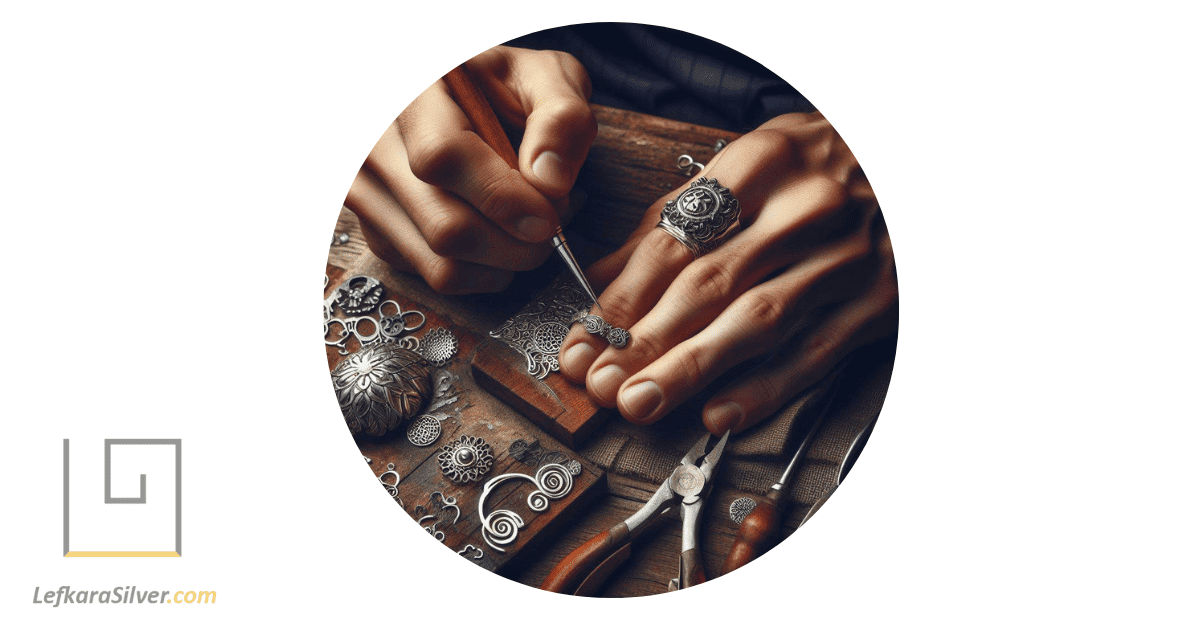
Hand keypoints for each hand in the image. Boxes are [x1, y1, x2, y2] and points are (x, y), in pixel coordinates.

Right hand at [345, 46, 596, 292]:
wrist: (465, 100)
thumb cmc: (506, 89)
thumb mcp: (546, 79)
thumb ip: (560, 118)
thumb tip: (549, 182)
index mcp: (411, 93)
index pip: (442, 158)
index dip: (503, 198)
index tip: (548, 215)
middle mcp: (372, 145)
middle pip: (445, 227)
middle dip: (517, 244)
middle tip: (553, 223)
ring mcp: (368, 193)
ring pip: (441, 264)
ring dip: (505, 263)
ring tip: (532, 228)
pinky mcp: (378, 232)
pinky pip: (437, 276)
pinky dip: (485, 271)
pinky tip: (504, 237)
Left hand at [557, 112, 897, 433]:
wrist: (915, 164)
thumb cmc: (821, 163)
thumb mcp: (749, 165)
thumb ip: (673, 219)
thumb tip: (603, 281)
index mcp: (762, 162)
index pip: (675, 241)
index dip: (622, 299)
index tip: (584, 339)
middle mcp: (805, 209)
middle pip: (709, 284)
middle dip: (645, 341)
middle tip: (599, 382)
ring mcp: (846, 258)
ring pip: (756, 322)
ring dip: (692, 369)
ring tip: (640, 401)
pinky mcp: (877, 301)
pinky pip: (813, 353)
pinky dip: (763, 388)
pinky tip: (717, 413)